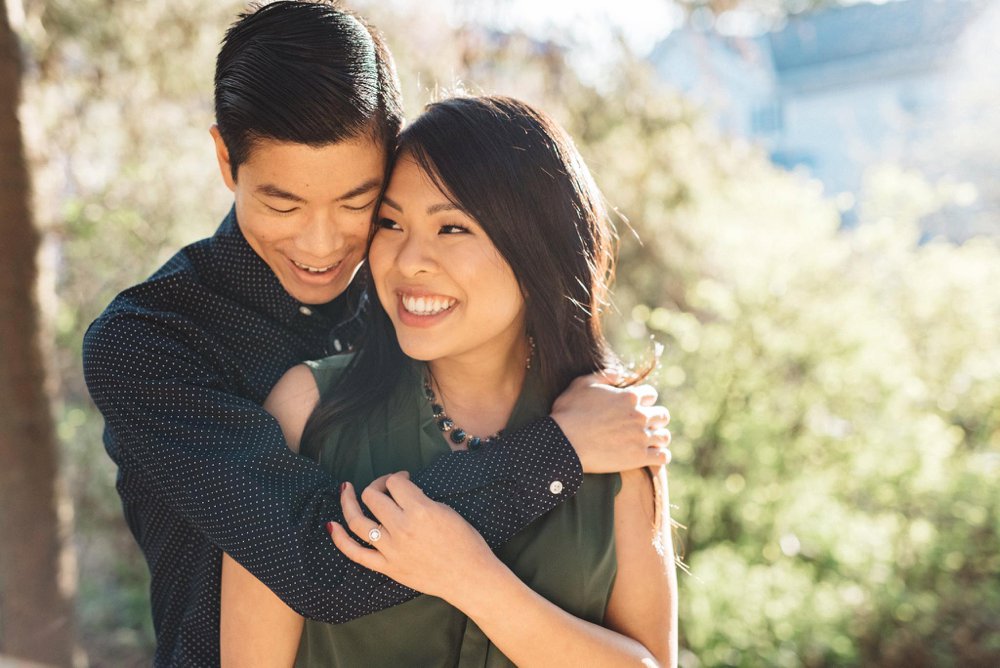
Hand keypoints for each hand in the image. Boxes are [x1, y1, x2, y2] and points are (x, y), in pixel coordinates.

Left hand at [327, 472, 499, 601]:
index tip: (404, 479)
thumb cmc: (466, 542)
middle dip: (378, 485)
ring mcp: (391, 550)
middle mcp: (401, 528)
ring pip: (357, 521)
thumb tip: (402, 492)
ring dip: (348, 502)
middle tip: (386, 487)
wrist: (469, 577)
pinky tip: (331, 525)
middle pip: (373, 496)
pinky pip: (355, 553)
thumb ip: (421, 500)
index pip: (395, 482)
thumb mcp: (446, 511)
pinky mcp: (387, 567)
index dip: (397, 476)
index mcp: (420, 510)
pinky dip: (339, 539)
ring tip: (345, 490)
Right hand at [550, 373, 670, 472]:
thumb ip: (604, 376)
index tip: (635, 407)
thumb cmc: (569, 412)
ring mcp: (641, 437)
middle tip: (641, 426)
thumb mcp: (582, 384)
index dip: (644, 400)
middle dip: (654, 419)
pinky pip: (663, 457)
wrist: (563, 443)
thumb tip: (620, 373)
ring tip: (647, 442)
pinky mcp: (639, 457)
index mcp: (629, 397)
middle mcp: (639, 415)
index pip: (651, 395)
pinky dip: (659, 457)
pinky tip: (650, 457)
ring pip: (664, 436)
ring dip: (657, 438)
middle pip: (662, 415)